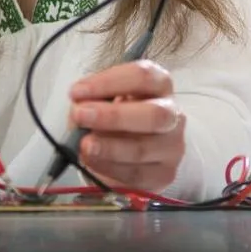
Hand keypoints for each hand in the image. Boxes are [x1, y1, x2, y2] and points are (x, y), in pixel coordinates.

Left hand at [68, 60, 185, 191]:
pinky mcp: (164, 175)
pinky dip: (109, 167)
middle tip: (81, 116)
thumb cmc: (115, 116)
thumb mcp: (103, 100)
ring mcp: (172, 147)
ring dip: (108, 147)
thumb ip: (91, 101)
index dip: (108, 82)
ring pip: (143, 148)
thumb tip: (78, 111)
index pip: (142, 76)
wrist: (127, 151)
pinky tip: (92, 161)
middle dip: (113, 116)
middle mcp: (173, 114)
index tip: (77, 91)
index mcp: (159, 85)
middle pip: (153, 114)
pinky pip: (136, 174)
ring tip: (83, 145)